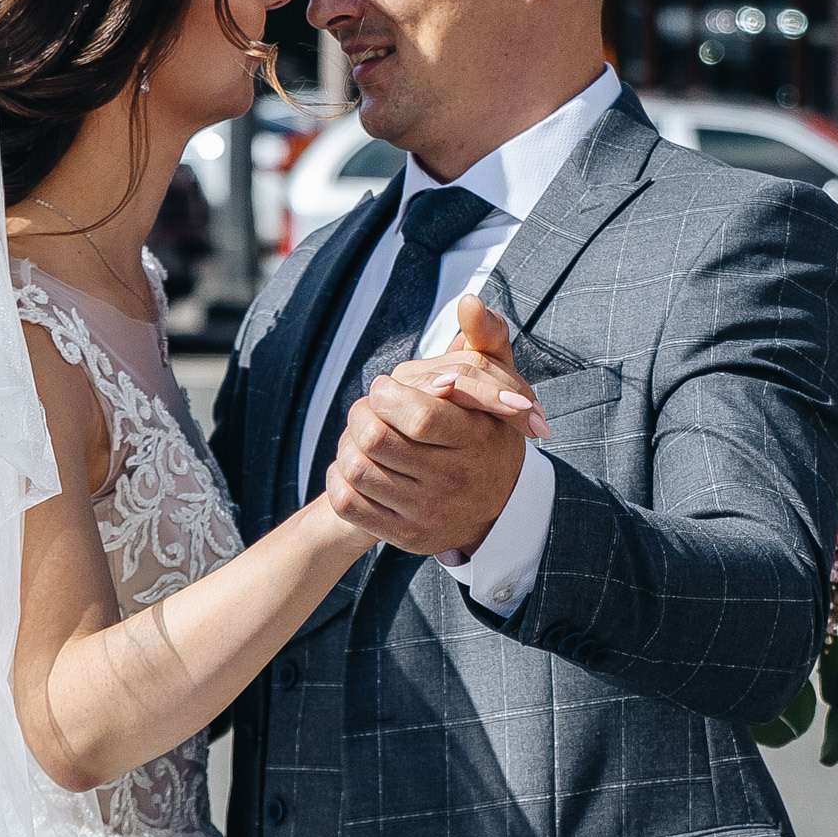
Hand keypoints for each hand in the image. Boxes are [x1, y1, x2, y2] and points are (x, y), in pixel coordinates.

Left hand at [324, 299, 536, 559]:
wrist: (496, 505)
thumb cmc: (488, 428)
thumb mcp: (497, 379)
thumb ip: (486, 335)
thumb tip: (467, 299)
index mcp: (477, 441)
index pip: (417, 416)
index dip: (389, 395)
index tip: (386, 387)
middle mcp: (454, 483)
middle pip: (378, 441)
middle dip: (362, 414)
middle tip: (370, 408)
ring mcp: (428, 515)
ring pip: (357, 470)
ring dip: (348, 443)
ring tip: (363, 433)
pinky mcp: (404, 537)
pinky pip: (348, 504)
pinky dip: (339, 477)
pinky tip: (356, 463)